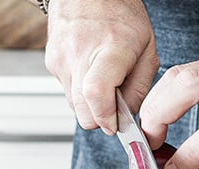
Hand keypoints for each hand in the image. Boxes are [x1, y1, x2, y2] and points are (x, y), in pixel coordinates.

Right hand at [44, 0, 158, 133]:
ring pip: (73, 105)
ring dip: (89, 104)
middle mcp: (80, 53)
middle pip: (82, 110)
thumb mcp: (147, 48)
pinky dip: (80, 90)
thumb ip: (139, 87)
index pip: (96, 93)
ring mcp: (61, 59)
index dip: (106, 117)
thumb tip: (126, 118)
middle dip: (99, 118)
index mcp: (110, 48)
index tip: (116, 124)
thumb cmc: (120, 14)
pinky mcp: (51, 62)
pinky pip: (66, 91)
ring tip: (103, 81)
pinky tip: (90, 71)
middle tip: (113, 106)